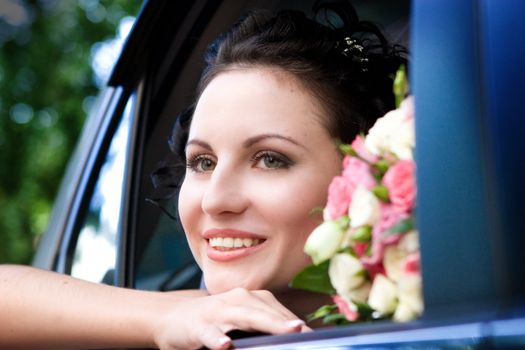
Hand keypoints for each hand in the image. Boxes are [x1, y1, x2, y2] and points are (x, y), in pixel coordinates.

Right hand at [152, 288, 306, 349]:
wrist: (174, 317)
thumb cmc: (215, 319)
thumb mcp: (241, 319)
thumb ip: (263, 326)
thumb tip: (294, 334)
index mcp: (251, 299)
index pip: (278, 312)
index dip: (295, 323)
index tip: (313, 336)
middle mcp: (237, 300)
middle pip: (265, 311)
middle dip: (284, 322)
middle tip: (303, 331)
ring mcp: (218, 311)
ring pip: (243, 317)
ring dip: (263, 323)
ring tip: (282, 331)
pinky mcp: (198, 325)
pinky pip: (210, 332)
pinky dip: (217, 338)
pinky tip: (225, 345)